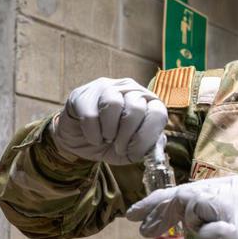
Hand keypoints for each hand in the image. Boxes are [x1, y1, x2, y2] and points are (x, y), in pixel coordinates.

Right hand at [51, 77, 167, 164]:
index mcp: (148, 102)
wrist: (79, 141)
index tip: (134, 149)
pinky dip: (93, 133)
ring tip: (106, 138)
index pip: (158, 113)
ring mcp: (106, 88)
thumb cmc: (110, 143)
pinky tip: (93, 137)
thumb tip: (158, 144)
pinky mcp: (83, 95)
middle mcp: (130, 89)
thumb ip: (148, 147)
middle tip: (118, 146)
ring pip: (114, 104)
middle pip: (136, 108)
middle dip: (127, 135)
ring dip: (110, 131)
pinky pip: (91, 114)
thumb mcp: (131, 151)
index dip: (147, 136)